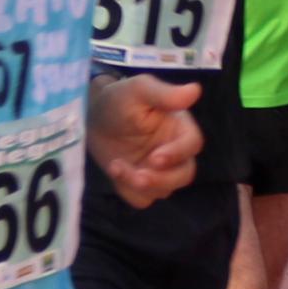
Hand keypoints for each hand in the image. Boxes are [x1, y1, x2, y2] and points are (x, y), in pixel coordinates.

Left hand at [88, 72, 202, 206]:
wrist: (92, 116)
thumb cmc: (119, 99)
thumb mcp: (139, 90)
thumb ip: (165, 94)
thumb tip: (195, 90)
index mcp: (180, 128)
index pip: (192, 145)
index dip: (177, 154)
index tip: (155, 158)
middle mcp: (175, 152)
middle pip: (184, 175)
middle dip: (162, 180)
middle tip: (137, 176)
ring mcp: (158, 171)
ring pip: (164, 190)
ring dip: (141, 185)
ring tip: (116, 166)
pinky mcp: (140, 184)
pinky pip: (142, 198)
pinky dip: (129, 191)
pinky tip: (115, 171)